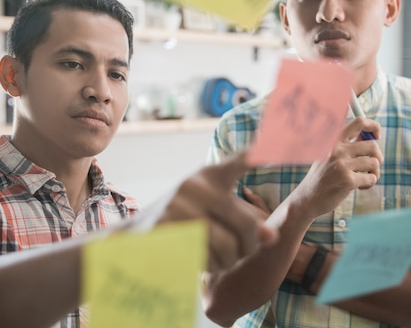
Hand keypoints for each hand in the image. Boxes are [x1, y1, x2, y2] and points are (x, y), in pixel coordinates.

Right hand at [158, 152, 277, 272]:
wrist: (139, 232)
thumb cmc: (188, 220)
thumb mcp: (217, 211)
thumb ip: (246, 221)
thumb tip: (271, 237)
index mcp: (211, 176)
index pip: (238, 163)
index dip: (255, 155)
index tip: (265, 145)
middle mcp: (196, 186)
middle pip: (247, 224)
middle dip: (250, 246)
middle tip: (243, 252)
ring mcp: (179, 207)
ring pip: (229, 248)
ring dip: (230, 261)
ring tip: (222, 258)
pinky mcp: (167, 230)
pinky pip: (207, 259)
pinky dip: (210, 266)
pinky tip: (203, 261)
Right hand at [294, 117, 383, 220]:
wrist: (308, 198)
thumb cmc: (323, 176)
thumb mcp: (330, 155)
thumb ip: (349, 145)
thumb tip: (372, 136)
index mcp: (333, 140)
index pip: (359, 122)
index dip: (373, 127)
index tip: (376, 137)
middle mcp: (337, 149)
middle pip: (372, 145)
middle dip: (377, 156)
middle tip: (372, 165)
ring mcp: (342, 164)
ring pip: (374, 162)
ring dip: (374, 172)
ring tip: (364, 178)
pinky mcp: (347, 180)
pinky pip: (371, 178)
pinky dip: (369, 183)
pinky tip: (359, 187)